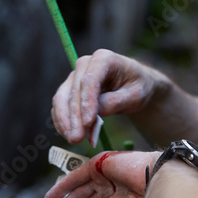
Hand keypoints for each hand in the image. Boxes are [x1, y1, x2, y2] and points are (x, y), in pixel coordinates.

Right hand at [51, 49, 168, 143]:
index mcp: (103, 59)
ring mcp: (74, 77)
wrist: (133, 85)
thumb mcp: (135, 95)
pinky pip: (60, 106)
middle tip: (76, 139)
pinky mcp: (69, 90)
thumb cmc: (137, 87)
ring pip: (62, 99)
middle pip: (73, 91)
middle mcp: (85, 64)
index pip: (89, 80)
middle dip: (74, 117)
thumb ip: (115, 102)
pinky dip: (62, 121)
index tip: (88, 123)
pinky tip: (67, 134)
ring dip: (65, 121)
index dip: (86, 102)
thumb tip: (95, 115)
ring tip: (72, 139)